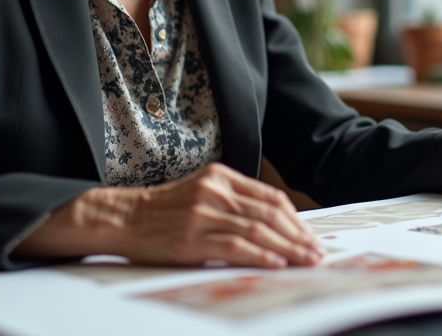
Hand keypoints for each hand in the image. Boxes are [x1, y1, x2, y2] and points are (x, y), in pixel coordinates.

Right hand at [13, 163, 324, 267]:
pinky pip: (235, 246)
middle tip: (317, 254)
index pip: (270, 197)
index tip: (311, 237)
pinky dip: (260, 256)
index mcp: (221, 177)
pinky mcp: (192, 236)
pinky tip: (276, 264)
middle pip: (269, 214)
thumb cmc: (164, 212)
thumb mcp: (201, 195)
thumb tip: (273, 228)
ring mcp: (203, 212)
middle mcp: (215, 190)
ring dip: (287, 249)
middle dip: (298, 236)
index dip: (295, 220)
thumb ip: (233, 204)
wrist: (123, 217)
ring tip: (306, 262)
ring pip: (257, 230)